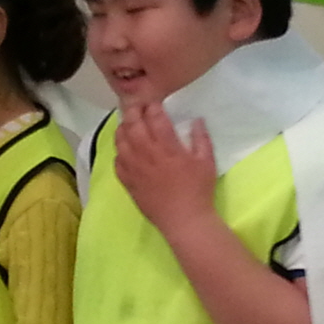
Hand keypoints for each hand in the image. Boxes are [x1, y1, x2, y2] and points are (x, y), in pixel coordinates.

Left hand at [114, 103, 217, 236]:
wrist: (184, 220)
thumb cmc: (198, 190)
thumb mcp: (206, 162)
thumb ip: (201, 138)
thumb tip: (196, 120)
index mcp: (167, 147)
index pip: (155, 118)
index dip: (152, 106)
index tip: (154, 103)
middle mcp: (147, 154)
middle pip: (133, 125)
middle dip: (133, 111)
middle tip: (136, 106)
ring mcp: (135, 169)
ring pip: (121, 141)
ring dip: (123, 128)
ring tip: (127, 124)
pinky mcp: (128, 183)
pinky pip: (117, 163)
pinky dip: (118, 152)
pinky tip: (123, 150)